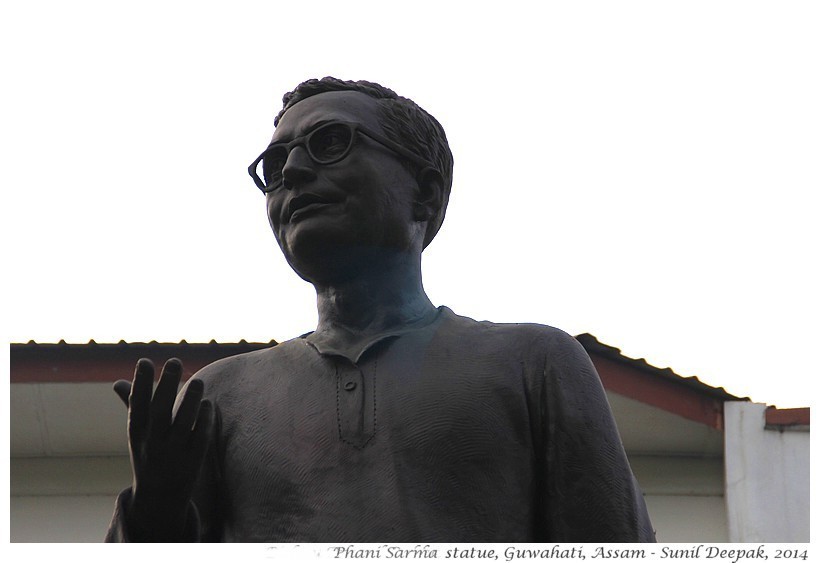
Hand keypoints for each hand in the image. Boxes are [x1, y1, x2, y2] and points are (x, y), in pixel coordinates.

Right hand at [113, 358, 212, 539]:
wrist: (159, 497)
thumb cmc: (149, 454)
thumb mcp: (138, 434)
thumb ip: (133, 406)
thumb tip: (117, 382)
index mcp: (137, 434)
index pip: (136, 406)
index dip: (140, 384)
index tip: (145, 361)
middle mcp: (153, 444)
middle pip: (160, 412)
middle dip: (167, 385)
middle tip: (175, 361)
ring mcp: (173, 454)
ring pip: (184, 424)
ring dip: (191, 400)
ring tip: (198, 380)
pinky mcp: (193, 462)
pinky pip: (201, 437)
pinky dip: (205, 419)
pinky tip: (209, 404)